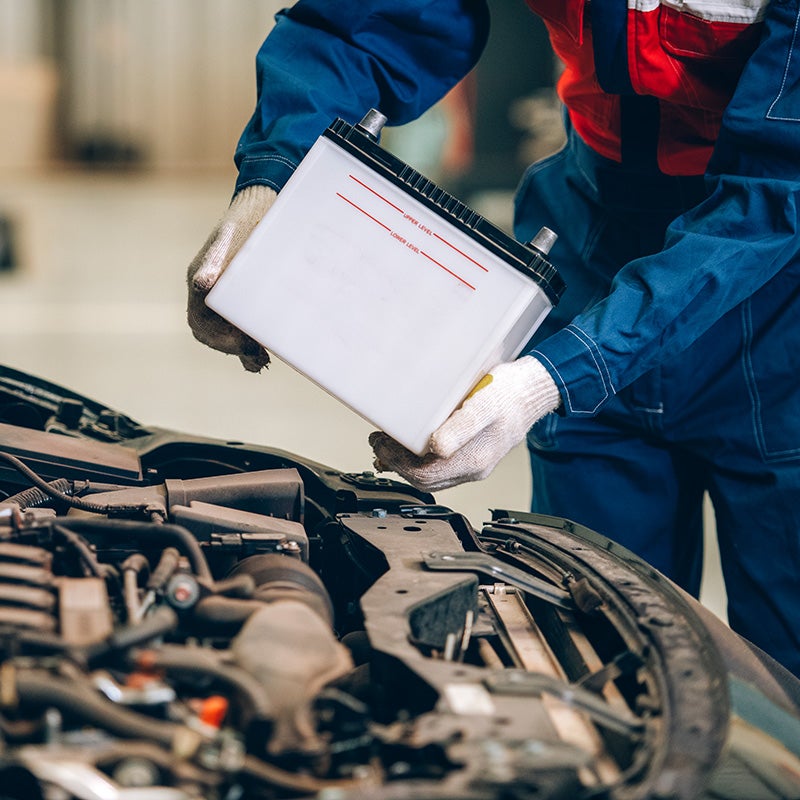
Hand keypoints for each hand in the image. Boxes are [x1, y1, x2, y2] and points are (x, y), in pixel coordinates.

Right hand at [187, 185, 276, 371]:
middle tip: (259, 358)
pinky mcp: (242, 299)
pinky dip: (249, 346)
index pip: (202, 323)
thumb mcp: (233, 236)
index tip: (245, 345)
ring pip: (226, 334)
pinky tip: (264, 357)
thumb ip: (216, 260)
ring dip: (242, 350)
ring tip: (262, 361)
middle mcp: (208, 293)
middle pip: (212, 334)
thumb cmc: (249, 219)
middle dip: (233, 349)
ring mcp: (224, 297)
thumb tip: (202, 285)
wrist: (265, 205)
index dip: (221, 340)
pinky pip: (241, 328)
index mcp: (201, 280)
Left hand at [370, 356, 560, 491]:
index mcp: (475, 460)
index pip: (425, 474)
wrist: (533, 391)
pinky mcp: (474, 455)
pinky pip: (441, 468)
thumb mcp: (483, 405)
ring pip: (432, 476)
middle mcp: (474, 468)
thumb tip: (437, 448)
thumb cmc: (510, 394)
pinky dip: (421, 460)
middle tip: (379, 443)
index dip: (398, 462)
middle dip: (397, 464)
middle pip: (425, 479)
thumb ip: (460, 428)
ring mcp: (474, 464)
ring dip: (407, 464)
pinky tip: (412, 447)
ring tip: (389, 445)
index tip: (381, 444)